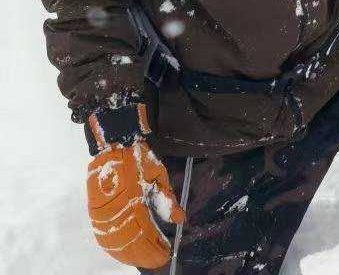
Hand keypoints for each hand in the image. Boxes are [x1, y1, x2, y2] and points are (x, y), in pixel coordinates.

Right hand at [86, 107, 184, 268]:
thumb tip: (180, 220)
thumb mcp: (159, 176)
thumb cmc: (139, 158)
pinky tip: (122, 252)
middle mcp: (116, 212)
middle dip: (144, 255)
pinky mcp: (94, 210)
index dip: (155, 249)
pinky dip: (113, 247)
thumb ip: (167, 201)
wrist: (114, 141)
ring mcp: (102, 213)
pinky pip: (102, 235)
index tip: (166, 255)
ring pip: (114, 243)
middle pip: (129, 244)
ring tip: (142, 259)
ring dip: (128, 255)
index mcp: (134, 203)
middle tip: (158, 261)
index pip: (145, 235)